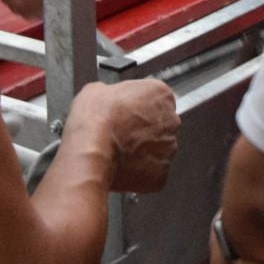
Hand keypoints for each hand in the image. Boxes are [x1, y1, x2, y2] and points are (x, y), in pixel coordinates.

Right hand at [73, 79, 178, 193]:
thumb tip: (106, 98)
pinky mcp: (162, 173)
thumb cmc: (96, 121)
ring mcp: (169, 148)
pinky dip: (140, 170)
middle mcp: (171, 120)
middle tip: (121, 133)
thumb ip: (111, 92)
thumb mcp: (95, 91)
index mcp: (160, 94)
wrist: (91, 153)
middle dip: (143, 129)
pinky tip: (122, 166)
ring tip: (119, 152)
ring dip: (143, 150)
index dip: (138, 107)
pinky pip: (153, 170)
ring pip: (158, 149)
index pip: (156, 98)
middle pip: (160, 124)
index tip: (126, 113)